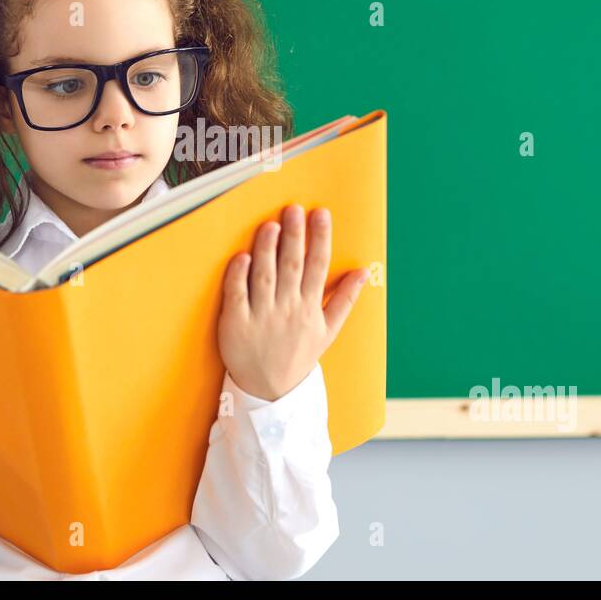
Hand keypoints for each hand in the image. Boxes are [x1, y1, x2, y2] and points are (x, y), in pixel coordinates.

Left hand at [217, 204, 369, 400]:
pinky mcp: (236, 322)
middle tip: (294, 209)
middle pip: (292, 266)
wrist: (270, 390)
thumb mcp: (327, 331)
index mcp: (310, 308)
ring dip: (268, 249)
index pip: (318, 266)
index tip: (321, 214)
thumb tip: (364, 272)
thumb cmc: (298, 356)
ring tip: (271, 225)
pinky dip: (239, 275)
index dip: (320, 238)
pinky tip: (242, 256)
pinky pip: (237, 295)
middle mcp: (288, 309)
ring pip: (265, 276)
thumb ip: (344, 299)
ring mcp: (261, 316)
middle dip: (295, 236)